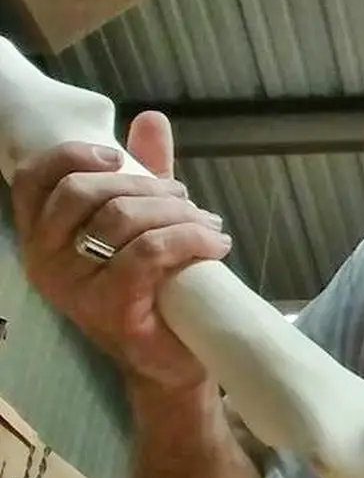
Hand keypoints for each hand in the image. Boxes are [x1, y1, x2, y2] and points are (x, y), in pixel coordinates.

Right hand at [11, 111, 231, 390]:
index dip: (74, 155)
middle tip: (184, 198)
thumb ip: (142, 171)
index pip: (34, 178)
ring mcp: (74, 288)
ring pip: (122, 219)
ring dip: (176, 211)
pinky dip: (190, 238)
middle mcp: (45, 261)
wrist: (170, 359)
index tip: (118, 156)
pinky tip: (216, 244)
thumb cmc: (152, 285)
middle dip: (145, 185)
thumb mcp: (144, 221)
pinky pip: (150, 253)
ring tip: (207, 223)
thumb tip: (150, 118)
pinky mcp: (112, 308)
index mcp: (42, 235)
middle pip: (85, 192)